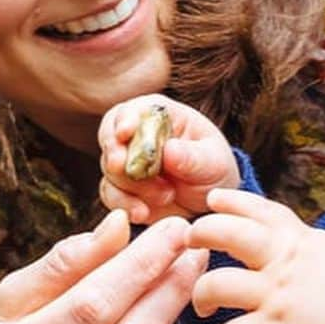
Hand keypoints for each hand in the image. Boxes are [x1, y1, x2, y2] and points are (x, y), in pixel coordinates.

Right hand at [98, 94, 238, 222]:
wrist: (210, 201)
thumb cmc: (214, 169)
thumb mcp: (213, 162)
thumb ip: (193, 157)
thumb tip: (170, 150)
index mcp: (159, 116)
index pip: (132, 110)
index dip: (124, 119)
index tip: (125, 133)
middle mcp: (136, 135)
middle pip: (111, 138)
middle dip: (115, 155)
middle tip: (123, 168)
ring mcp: (126, 162)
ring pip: (110, 170)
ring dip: (131, 187)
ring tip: (166, 196)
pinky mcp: (122, 189)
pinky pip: (111, 195)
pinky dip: (125, 205)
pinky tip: (143, 213)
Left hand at [188, 188, 324, 323]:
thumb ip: (305, 248)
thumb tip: (292, 248)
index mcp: (298, 239)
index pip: (258, 209)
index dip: (231, 201)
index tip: (212, 200)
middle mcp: (282, 261)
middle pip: (226, 233)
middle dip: (201, 235)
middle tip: (190, 244)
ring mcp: (277, 294)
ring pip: (217, 285)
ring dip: (201, 295)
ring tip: (201, 306)